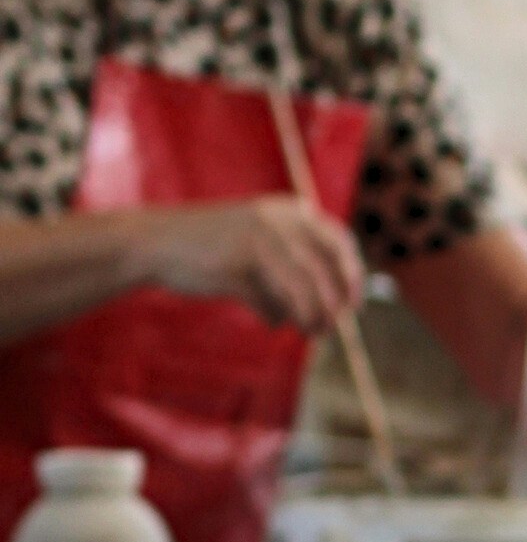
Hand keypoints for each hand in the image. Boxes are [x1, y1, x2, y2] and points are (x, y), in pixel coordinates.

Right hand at [125, 198, 363, 334]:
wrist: (157, 242)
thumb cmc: (215, 246)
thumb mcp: (261, 239)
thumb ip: (297, 261)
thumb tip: (335, 308)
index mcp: (289, 210)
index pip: (338, 242)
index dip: (352, 275)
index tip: (354, 303)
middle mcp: (277, 222)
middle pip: (324, 270)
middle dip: (334, 304)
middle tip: (332, 328)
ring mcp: (256, 242)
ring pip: (302, 289)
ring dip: (309, 317)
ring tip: (309, 331)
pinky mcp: (236, 268)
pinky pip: (269, 303)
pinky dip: (273, 317)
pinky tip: (269, 322)